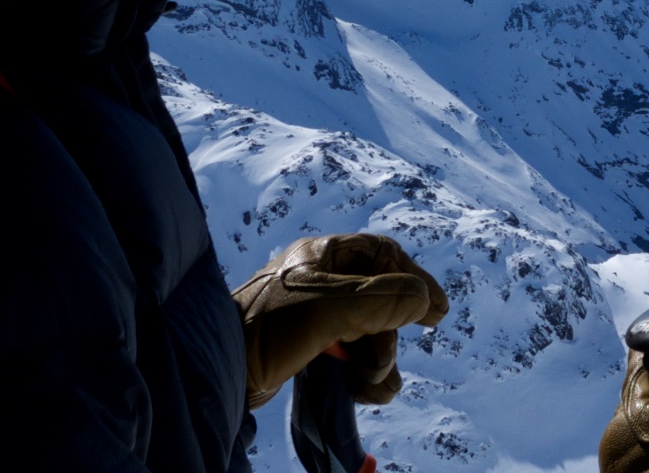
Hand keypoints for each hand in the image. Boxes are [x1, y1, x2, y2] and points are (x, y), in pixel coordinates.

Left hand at [231, 233, 448, 409]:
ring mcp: (313, 316)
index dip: (414, 281)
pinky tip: (361, 392)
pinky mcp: (306, 349)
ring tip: (371, 385)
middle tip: (382, 362)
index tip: (437, 313)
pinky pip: (350, 355)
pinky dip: (361, 374)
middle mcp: (321, 280)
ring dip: (379, 362)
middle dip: (389, 336)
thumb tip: (424, 300)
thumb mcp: (330, 308)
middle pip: (381, 301)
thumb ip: (382, 300)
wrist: (211, 371)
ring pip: (369, 333)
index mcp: (324, 255)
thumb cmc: (266, 329)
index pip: (385, 257)